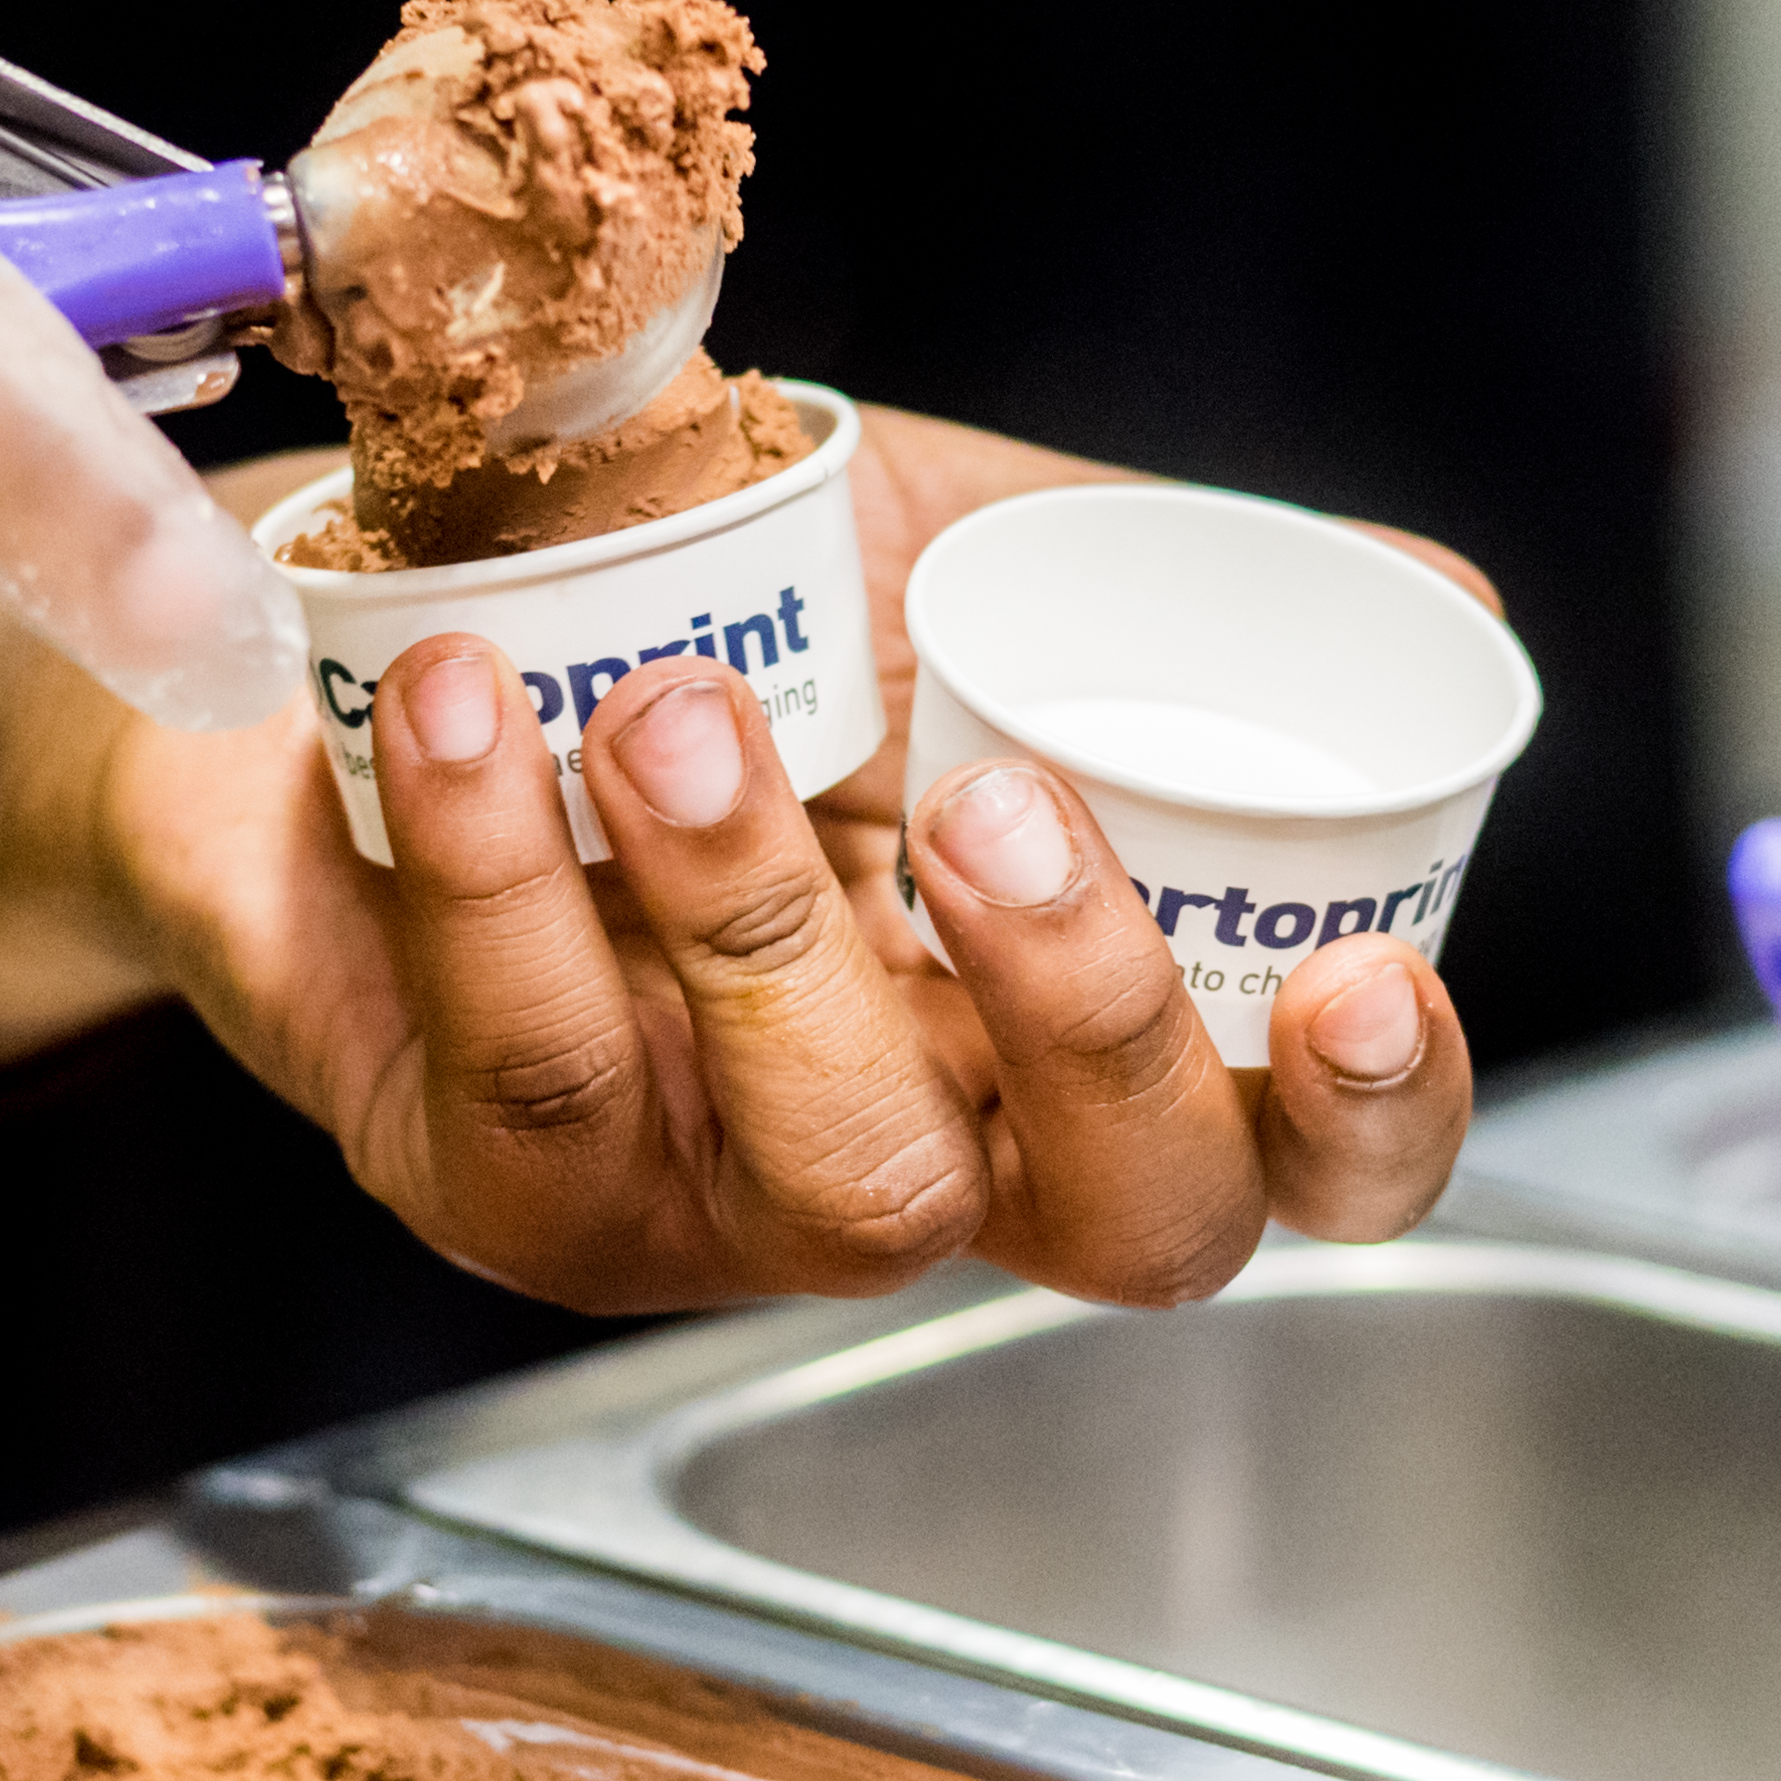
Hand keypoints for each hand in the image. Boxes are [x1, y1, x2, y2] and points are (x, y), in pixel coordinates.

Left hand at [0, 406, 1479, 1311]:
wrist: (346, 626)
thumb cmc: (688, 609)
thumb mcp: (947, 561)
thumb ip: (1164, 589)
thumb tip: (1435, 598)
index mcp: (1075, 1025)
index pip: (1294, 1155)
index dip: (1374, 1119)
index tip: (1363, 975)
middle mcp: (944, 1146)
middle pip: (1129, 1219)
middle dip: (1096, 1018)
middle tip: (1000, 803)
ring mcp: (731, 1201)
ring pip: (836, 1167)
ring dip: (767, 917)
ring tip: (681, 702)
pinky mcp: (514, 1191)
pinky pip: (548, 1067)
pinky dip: (505, 867)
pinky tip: (471, 697)